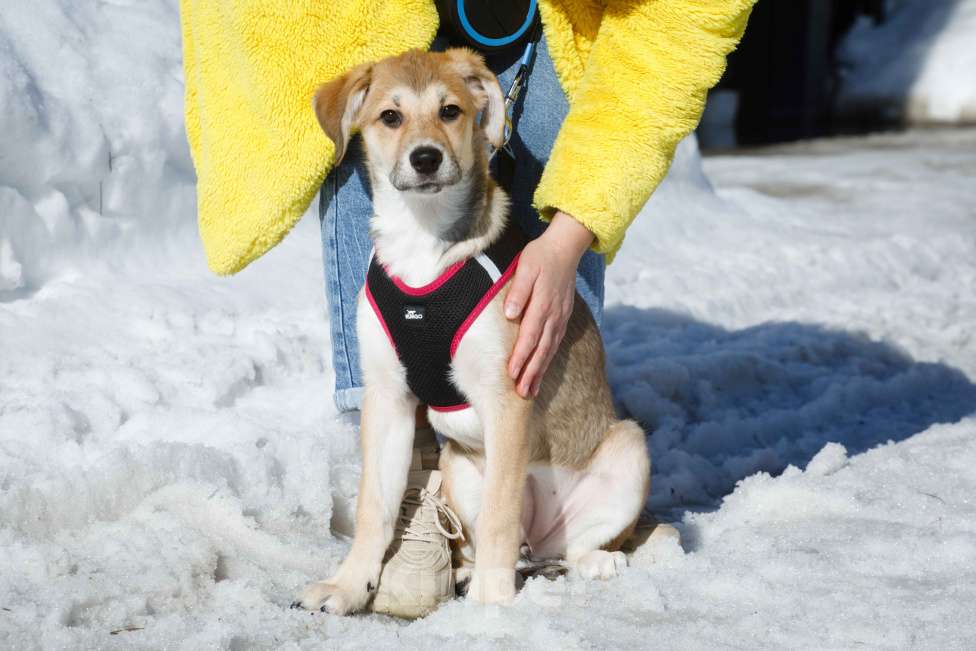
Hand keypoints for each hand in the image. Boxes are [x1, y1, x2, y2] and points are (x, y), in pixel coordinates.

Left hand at [505, 211, 593, 397]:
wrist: (565, 248)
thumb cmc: (540, 257)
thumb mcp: (526, 267)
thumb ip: (519, 291)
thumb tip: (510, 313)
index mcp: (543, 304)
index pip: (529, 336)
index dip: (520, 356)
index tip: (511, 373)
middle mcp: (554, 315)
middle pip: (541, 349)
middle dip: (531, 373)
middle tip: (522, 393)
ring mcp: (561, 318)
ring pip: (550, 350)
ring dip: (540, 371)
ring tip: (531, 391)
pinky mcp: (563, 318)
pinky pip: (556, 344)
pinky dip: (548, 360)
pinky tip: (541, 371)